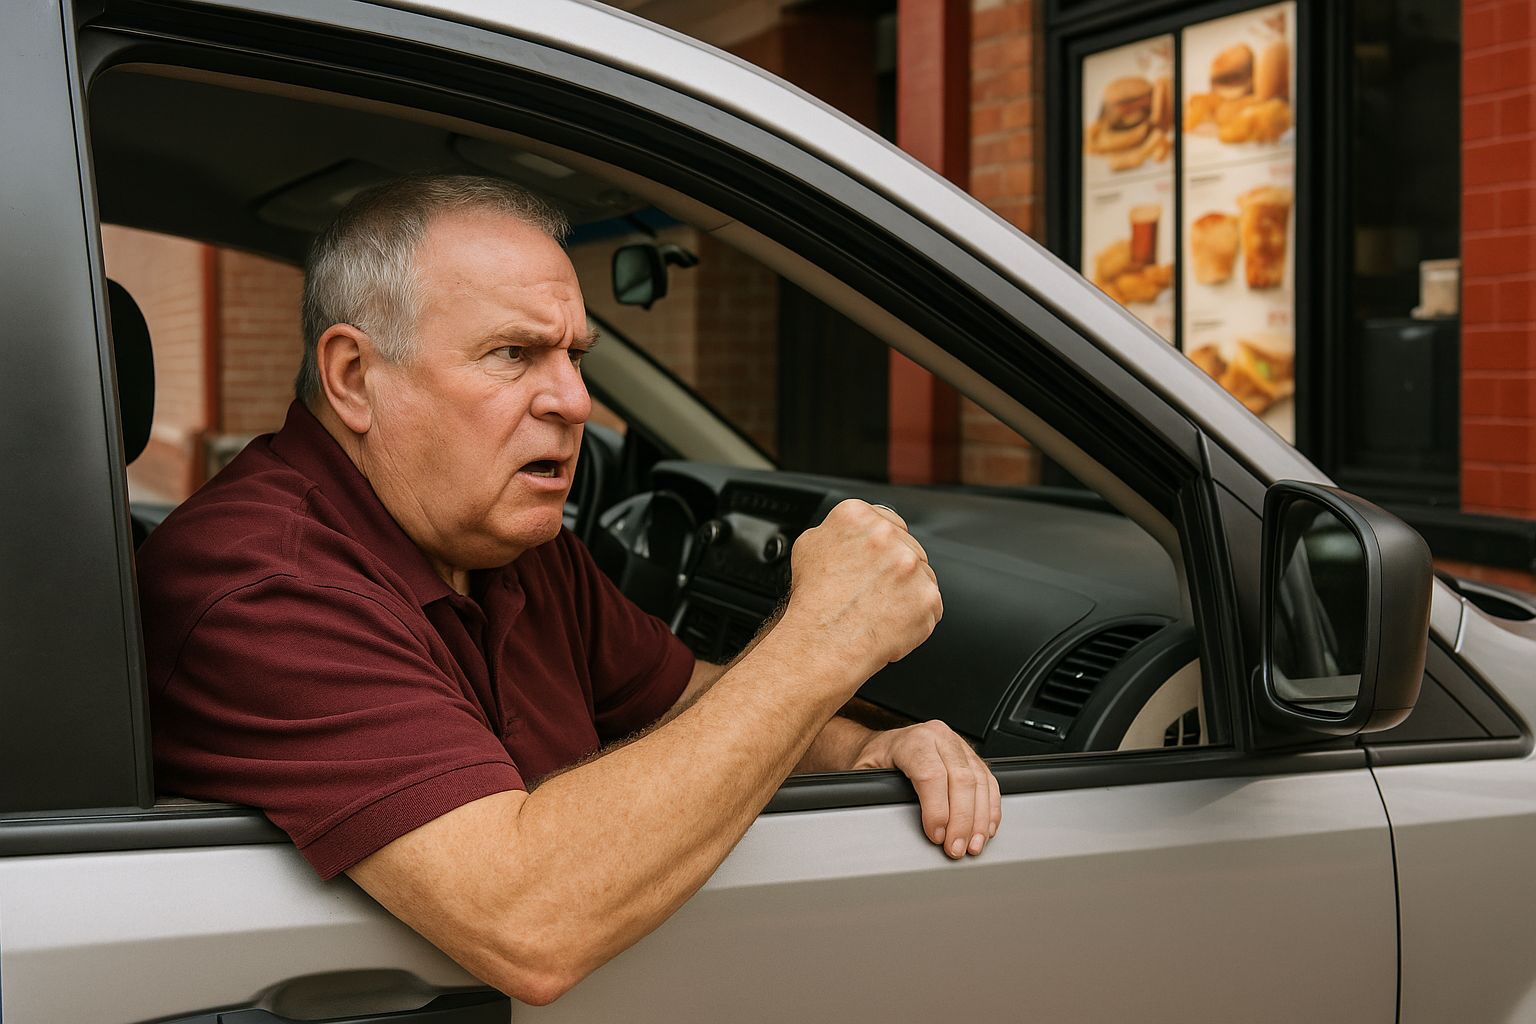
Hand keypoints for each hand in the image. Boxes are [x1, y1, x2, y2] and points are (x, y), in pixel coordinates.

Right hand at [781, 500, 941, 677]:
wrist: (822, 642)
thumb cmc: (813, 601)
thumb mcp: (809, 546)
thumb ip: (836, 530)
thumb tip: (852, 534)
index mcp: (857, 517)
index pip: (887, 522)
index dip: (882, 547)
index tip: (875, 563)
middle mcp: (887, 536)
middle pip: (907, 547)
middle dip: (895, 569)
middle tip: (872, 590)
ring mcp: (910, 566)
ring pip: (921, 575)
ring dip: (907, 591)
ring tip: (878, 609)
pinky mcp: (927, 597)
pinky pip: (931, 605)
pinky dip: (916, 617)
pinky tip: (891, 622)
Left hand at [854, 720, 1000, 858]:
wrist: (884, 746)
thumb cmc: (876, 760)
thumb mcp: (864, 773)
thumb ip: (872, 793)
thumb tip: (881, 820)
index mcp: (913, 739)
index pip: (931, 775)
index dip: (937, 809)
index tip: (936, 835)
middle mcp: (939, 737)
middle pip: (961, 779)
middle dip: (962, 821)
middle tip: (955, 848)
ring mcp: (958, 745)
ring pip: (980, 782)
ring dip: (979, 819)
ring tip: (972, 845)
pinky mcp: (972, 757)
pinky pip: (989, 782)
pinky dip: (990, 808)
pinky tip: (985, 828)